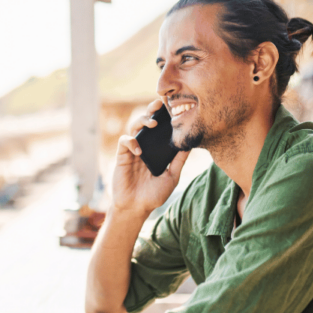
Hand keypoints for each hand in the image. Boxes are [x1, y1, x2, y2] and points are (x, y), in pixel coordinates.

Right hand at [112, 99, 188, 216]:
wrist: (136, 208)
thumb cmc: (154, 195)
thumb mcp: (172, 177)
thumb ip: (179, 161)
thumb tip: (190, 144)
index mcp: (156, 150)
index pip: (160, 129)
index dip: (164, 117)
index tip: (172, 107)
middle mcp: (145, 147)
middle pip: (146, 123)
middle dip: (151, 110)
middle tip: (159, 104)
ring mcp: (132, 151)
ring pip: (134, 127)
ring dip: (142, 121)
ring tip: (152, 123)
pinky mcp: (122, 156)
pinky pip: (124, 141)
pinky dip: (131, 141)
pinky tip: (139, 150)